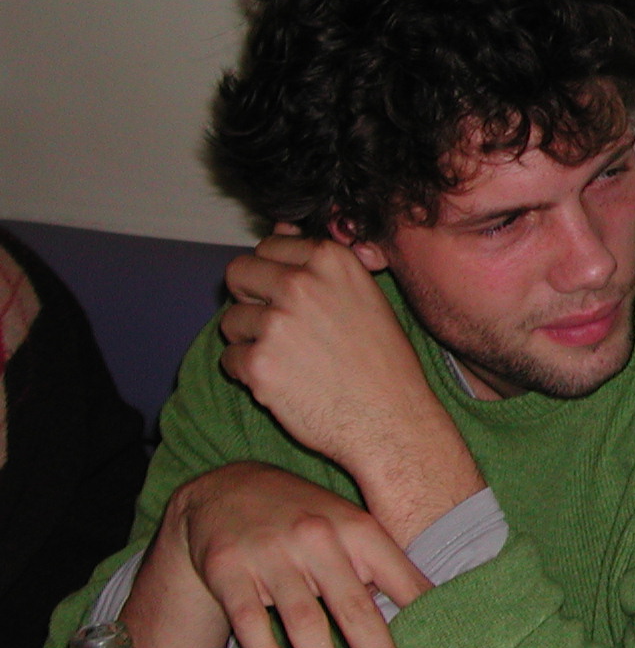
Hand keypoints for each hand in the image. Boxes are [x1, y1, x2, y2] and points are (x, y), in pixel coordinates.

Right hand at [126, 462, 430, 647]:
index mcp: (359, 530)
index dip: (422, 617)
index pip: (399, 579)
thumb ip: (382, 568)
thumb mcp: (349, 526)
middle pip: (355, 608)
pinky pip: (248, 619)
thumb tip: (429, 614)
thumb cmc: (305, 518)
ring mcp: (272, 554)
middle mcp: (319, 539)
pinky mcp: (228, 569)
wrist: (225, 487)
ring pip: (304, 620)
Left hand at [218, 227, 480, 544]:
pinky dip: (249, 375)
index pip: (269, 246)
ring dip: (249, 341)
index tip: (288, 297)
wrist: (392, 419)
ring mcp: (276, 323)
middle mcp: (300, 283)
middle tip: (276, 326)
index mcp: (330, 260)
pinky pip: (229, 360)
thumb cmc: (383, 362)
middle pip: (238, 274)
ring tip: (288, 361)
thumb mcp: (361, 296)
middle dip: (248, 299)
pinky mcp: (258, 363)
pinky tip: (283, 383)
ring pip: (230, 321)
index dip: (273, 273)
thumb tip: (279, 228)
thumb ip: (317, 264)